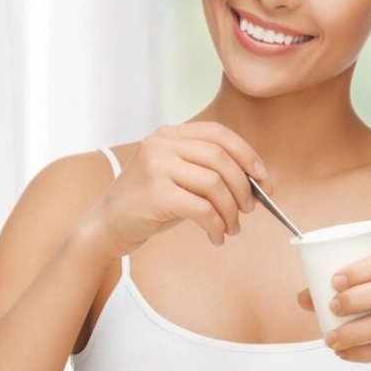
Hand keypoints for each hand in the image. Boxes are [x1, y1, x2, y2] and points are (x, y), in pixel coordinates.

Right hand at [82, 122, 275, 260]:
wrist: (107, 225)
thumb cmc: (149, 204)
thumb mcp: (178, 177)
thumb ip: (208, 171)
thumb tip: (255, 181)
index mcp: (169, 134)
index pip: (218, 134)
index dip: (247, 154)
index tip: (263, 178)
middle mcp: (160, 144)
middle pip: (220, 158)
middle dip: (243, 187)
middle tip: (249, 209)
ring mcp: (156, 167)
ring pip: (214, 185)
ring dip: (231, 211)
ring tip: (230, 228)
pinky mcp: (155, 194)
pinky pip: (202, 209)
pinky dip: (216, 225)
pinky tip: (216, 236)